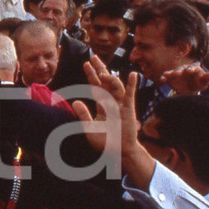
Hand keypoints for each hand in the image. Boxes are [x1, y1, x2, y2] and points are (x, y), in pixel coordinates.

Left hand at [73, 58, 154, 188]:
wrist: (119, 152)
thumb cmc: (104, 141)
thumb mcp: (89, 128)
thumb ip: (83, 115)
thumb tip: (76, 102)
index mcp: (102, 104)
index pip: (95, 86)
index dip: (91, 75)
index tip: (86, 64)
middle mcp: (111, 102)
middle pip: (105, 82)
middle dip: (100, 69)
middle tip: (94, 56)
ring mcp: (121, 105)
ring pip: (115, 87)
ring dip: (109, 79)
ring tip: (101, 73)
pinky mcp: (129, 110)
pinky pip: (130, 95)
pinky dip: (132, 85)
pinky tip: (133, 74)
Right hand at [160, 64, 208, 94]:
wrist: (189, 89)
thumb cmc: (198, 84)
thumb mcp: (203, 83)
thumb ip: (207, 78)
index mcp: (193, 68)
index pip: (192, 67)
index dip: (191, 69)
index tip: (190, 71)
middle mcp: (184, 69)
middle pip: (181, 69)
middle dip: (178, 71)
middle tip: (177, 73)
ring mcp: (176, 73)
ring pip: (173, 72)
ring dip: (170, 73)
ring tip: (167, 75)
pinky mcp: (170, 77)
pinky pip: (166, 77)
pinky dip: (163, 78)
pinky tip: (162, 80)